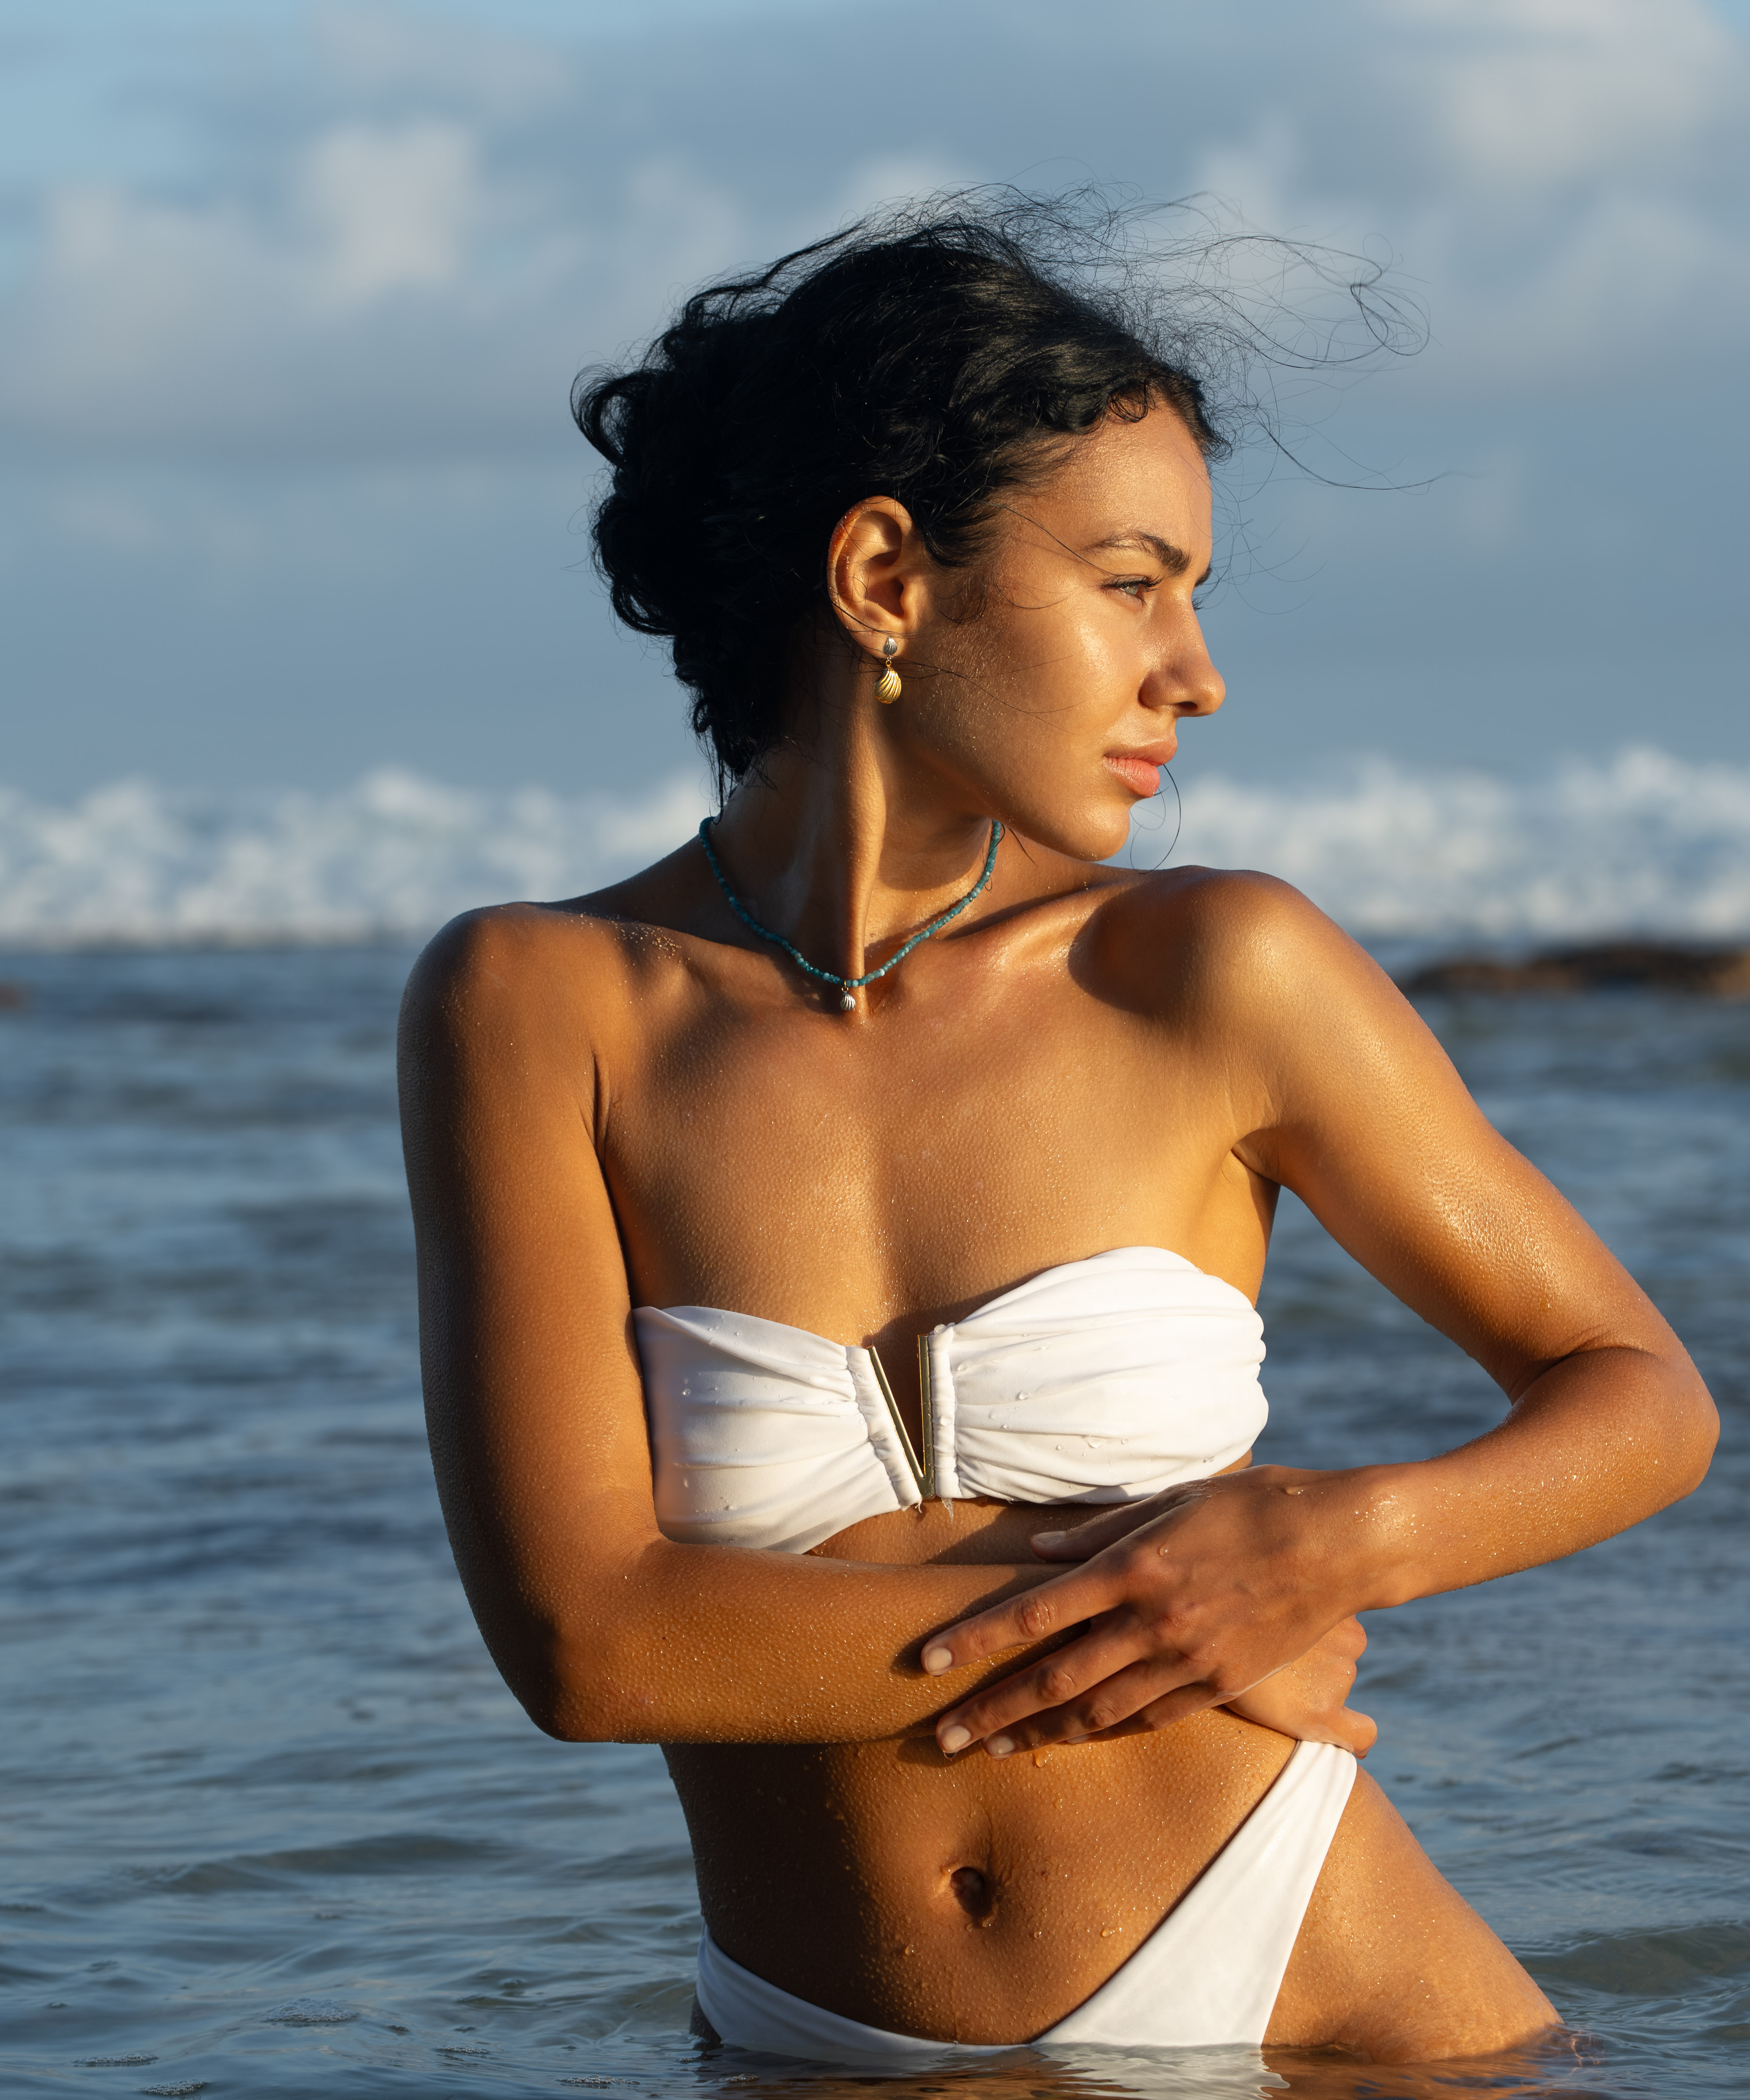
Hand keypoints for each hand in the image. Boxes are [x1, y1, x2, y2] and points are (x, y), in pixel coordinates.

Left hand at [922, 1467, 1364, 1757]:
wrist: (1339, 1542)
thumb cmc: (1251, 1505)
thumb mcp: (1172, 1501)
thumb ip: (1101, 1530)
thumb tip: (1037, 1554)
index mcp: (1133, 1567)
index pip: (1033, 1612)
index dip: (976, 1640)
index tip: (928, 1661)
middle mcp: (1152, 1621)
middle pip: (1052, 1678)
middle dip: (989, 1710)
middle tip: (940, 1736)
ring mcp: (1189, 1659)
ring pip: (1097, 1712)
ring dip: (1038, 1733)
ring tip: (993, 1750)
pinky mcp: (1222, 1684)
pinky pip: (1151, 1718)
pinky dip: (1105, 1732)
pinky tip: (1074, 1738)